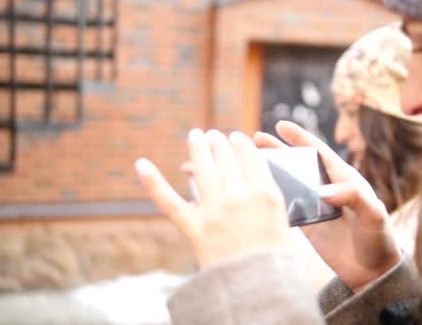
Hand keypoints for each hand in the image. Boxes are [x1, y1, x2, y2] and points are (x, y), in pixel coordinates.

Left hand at [135, 129, 290, 268]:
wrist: (258, 286)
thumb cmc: (275, 253)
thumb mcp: (281, 217)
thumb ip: (266, 191)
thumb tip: (248, 170)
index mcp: (264, 192)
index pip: (249, 155)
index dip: (240, 142)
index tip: (236, 137)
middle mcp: (238, 196)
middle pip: (225, 156)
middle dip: (219, 141)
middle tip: (215, 135)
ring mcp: (213, 211)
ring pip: (201, 167)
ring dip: (198, 146)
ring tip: (196, 135)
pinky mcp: (193, 228)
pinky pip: (168, 201)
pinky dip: (152, 182)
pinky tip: (140, 164)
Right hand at [253, 121, 400, 291]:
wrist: (373, 271)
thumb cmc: (379, 239)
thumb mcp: (373, 215)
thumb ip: (353, 197)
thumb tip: (323, 191)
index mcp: (344, 179)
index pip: (319, 152)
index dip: (300, 137)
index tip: (281, 125)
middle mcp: (328, 188)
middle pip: (298, 163)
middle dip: (278, 149)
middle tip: (256, 138)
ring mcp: (316, 206)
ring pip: (289, 182)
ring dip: (271, 171)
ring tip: (248, 161)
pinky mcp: (308, 224)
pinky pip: (287, 206)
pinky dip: (272, 197)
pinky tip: (255, 193)